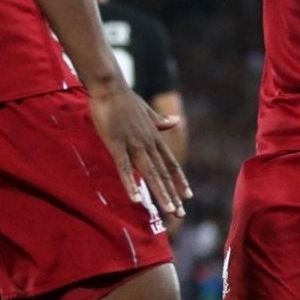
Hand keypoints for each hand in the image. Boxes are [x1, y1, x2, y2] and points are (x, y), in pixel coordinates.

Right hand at [88, 87, 190, 220]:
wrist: (111, 86)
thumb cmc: (126, 99)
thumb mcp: (148, 111)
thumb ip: (161, 121)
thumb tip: (176, 121)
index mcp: (155, 137)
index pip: (171, 164)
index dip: (180, 180)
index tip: (188, 196)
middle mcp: (148, 144)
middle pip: (164, 173)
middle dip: (172, 194)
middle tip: (181, 213)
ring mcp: (134, 144)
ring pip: (150, 174)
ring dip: (160, 193)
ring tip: (169, 210)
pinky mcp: (117, 145)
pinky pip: (124, 169)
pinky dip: (131, 184)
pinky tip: (137, 199)